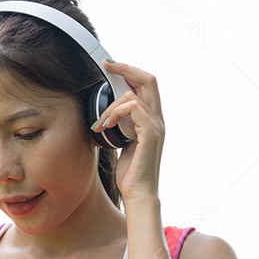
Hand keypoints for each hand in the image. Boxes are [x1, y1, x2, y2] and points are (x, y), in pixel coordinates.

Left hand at [92, 61, 164, 202]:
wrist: (139, 194)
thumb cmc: (130, 174)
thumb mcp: (123, 144)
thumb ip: (121, 127)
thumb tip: (108, 116)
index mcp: (152, 121)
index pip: (147, 86)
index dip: (130, 72)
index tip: (111, 67)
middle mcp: (158, 120)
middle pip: (149, 80)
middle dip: (126, 69)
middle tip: (107, 65)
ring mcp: (156, 126)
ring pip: (133, 96)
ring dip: (110, 107)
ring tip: (99, 123)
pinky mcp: (150, 133)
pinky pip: (133, 108)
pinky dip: (115, 113)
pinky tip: (105, 127)